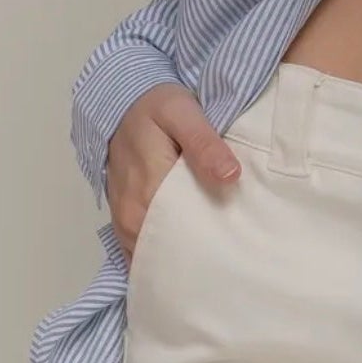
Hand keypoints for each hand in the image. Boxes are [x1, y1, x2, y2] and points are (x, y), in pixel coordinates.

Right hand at [107, 81, 241, 267]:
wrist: (124, 103)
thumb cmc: (156, 107)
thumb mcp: (183, 113)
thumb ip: (205, 145)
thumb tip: (231, 177)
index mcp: (148, 194)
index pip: (181, 241)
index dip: (209, 250)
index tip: (238, 253)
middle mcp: (131, 217)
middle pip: (168, 254)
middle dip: (199, 259)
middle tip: (234, 259)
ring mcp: (125, 222)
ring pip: (156, 255)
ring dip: (182, 258)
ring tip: (218, 258)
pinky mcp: (125, 220)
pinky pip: (145, 249)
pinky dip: (166, 253)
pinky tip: (193, 250)